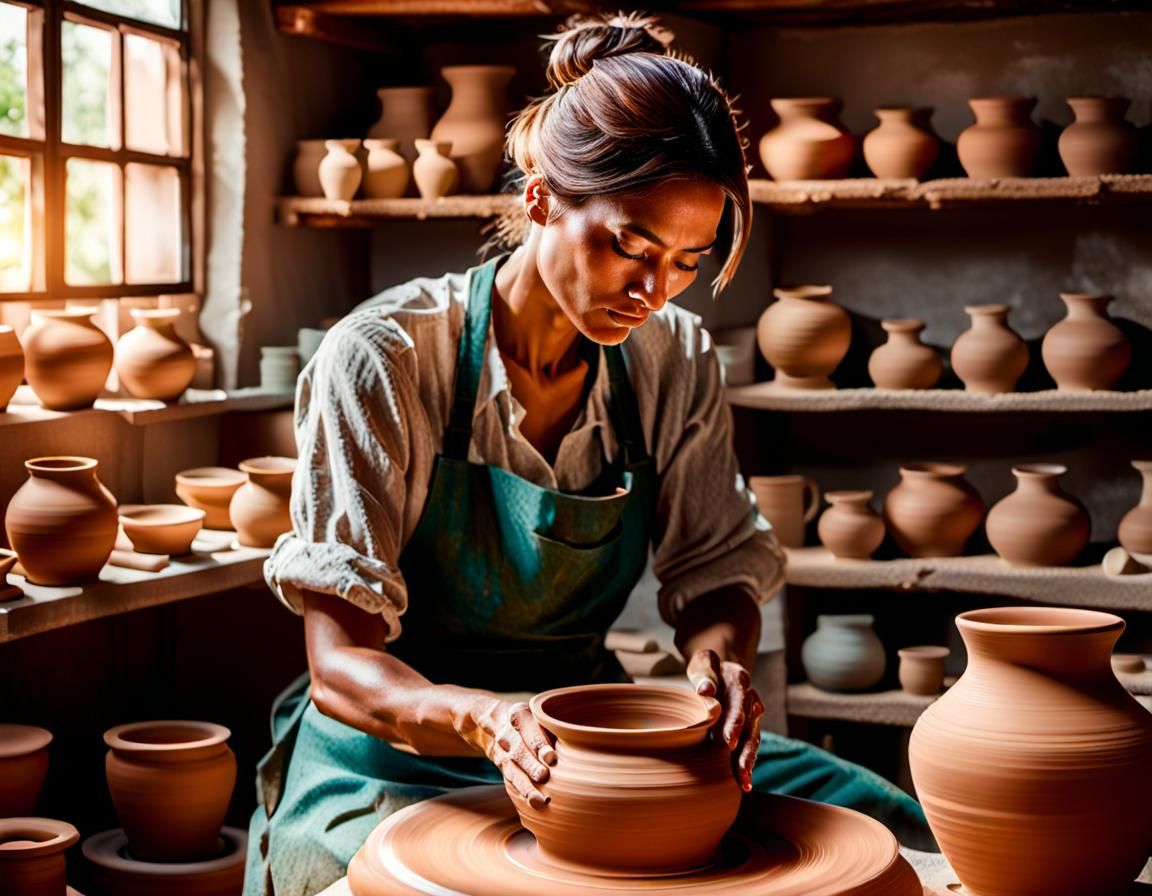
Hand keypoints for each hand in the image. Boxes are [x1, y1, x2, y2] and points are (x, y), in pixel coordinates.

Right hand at [457, 696, 556, 808]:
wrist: (494, 721)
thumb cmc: (529, 717)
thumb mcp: (537, 712)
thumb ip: (553, 725)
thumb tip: (579, 741)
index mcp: (519, 714)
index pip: (528, 728)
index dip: (538, 743)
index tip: (550, 757)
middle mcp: (507, 733)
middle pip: (518, 750)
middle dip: (530, 764)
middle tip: (543, 776)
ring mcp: (502, 752)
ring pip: (512, 769)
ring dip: (525, 786)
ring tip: (539, 800)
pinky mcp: (502, 767)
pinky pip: (510, 780)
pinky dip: (521, 792)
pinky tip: (533, 803)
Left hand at [687, 649, 763, 791]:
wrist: (722, 669)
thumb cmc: (708, 669)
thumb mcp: (704, 662)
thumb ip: (705, 673)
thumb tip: (705, 690)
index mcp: (739, 681)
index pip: (739, 702)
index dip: (735, 722)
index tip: (729, 741)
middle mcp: (750, 700)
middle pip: (750, 726)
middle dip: (745, 749)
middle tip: (739, 769)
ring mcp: (752, 716)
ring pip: (753, 740)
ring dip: (749, 761)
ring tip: (744, 782)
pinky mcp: (749, 729)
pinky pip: (750, 746)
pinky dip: (748, 763)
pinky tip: (744, 782)